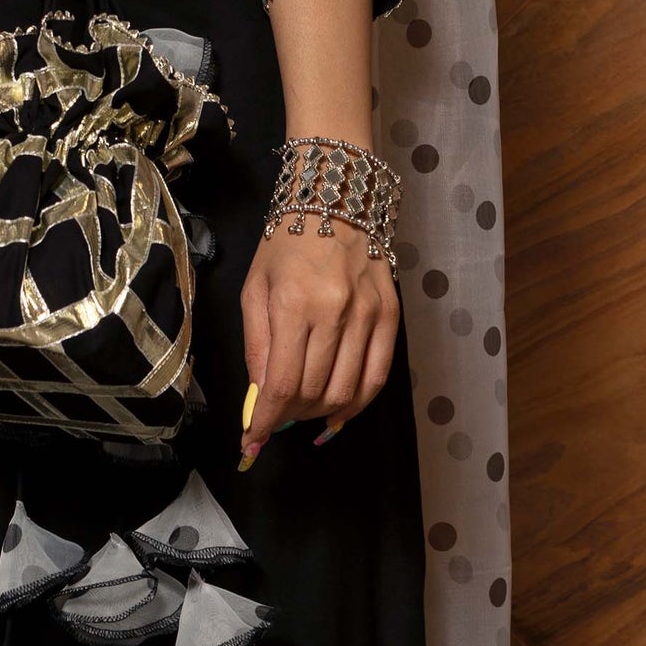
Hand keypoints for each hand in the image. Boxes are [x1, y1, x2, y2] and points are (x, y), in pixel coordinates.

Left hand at [239, 213, 398, 463]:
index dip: (267, 422)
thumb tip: (261, 400)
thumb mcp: (255, 288)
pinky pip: (377, 378)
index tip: (254, 442)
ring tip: (303, 411)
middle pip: (314, 392)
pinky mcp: (392, 317)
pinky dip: (357, 405)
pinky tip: (338, 413)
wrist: (336, 202)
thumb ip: (257, 346)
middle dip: (290, 416)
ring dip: (320, 414)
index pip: (283, 383)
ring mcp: (368, 315)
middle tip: (277, 417)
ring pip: (346, 392)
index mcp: (293, 303)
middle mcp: (334, 311)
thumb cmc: (286, 244)